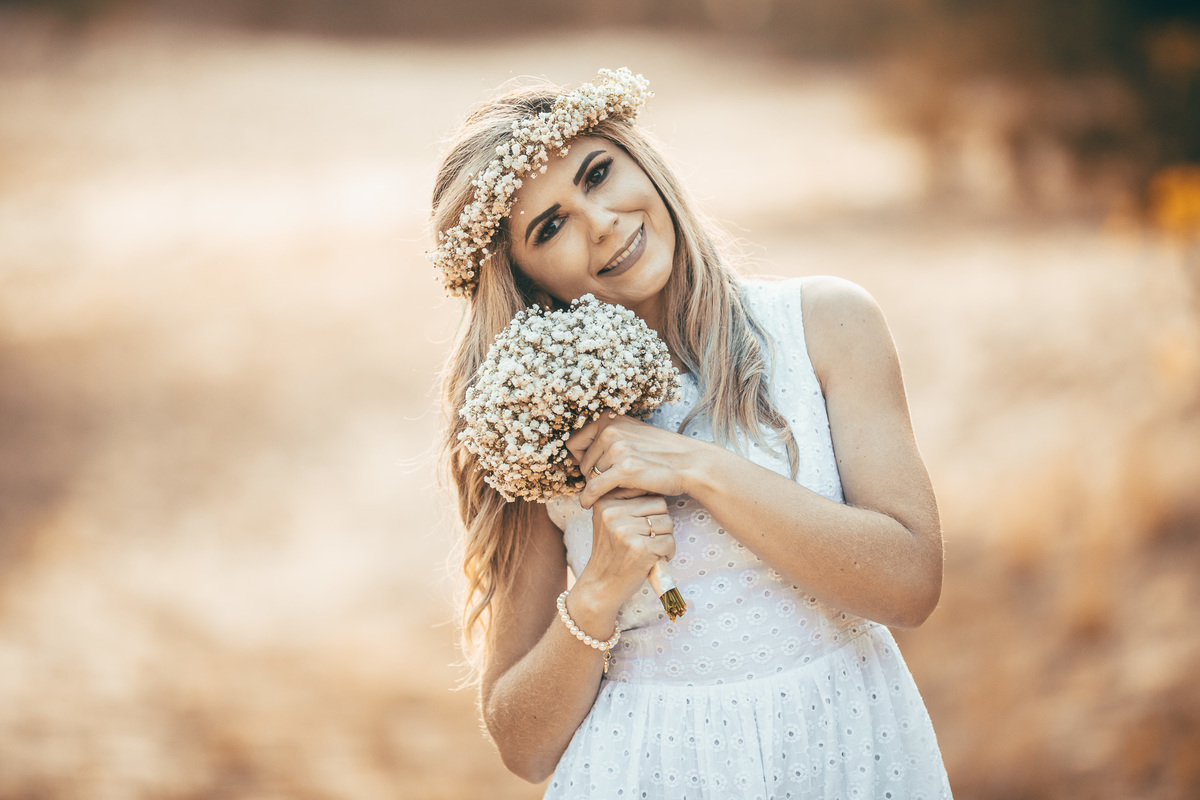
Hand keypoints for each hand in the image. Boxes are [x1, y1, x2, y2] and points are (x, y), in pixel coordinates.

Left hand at [567, 415, 697, 508]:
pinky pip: (594, 488)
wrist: (689, 463)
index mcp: (610, 419)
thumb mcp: (631, 434)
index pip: (574, 442)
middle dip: (591, 475)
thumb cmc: (660, 452)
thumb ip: (607, 437)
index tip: (590, 468)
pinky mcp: (624, 470)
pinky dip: (588, 499)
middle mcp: (611, 430)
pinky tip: (588, 504)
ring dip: (598, 487)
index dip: (579, 459)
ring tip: (617, 488)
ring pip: (589, 477)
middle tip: (610, 481)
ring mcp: (618, 449)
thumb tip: (576, 453)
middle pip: (581, 463)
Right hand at [573, 492, 675, 613]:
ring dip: (665, 538)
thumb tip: (653, 480)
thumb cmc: (611, 551)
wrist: (601, 585)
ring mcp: (625, 531)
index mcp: (605, 501)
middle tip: (645, 539)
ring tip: (648, 549)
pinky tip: (653, 559)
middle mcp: (613, 513)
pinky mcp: (640, 549)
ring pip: (668, 522)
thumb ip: (624, 499)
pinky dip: (667, 553)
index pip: (646, 490)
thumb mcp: (607, 520)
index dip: (650, 509)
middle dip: (659, 523)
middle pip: (660, 504)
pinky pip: (670, 541)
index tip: (639, 523)